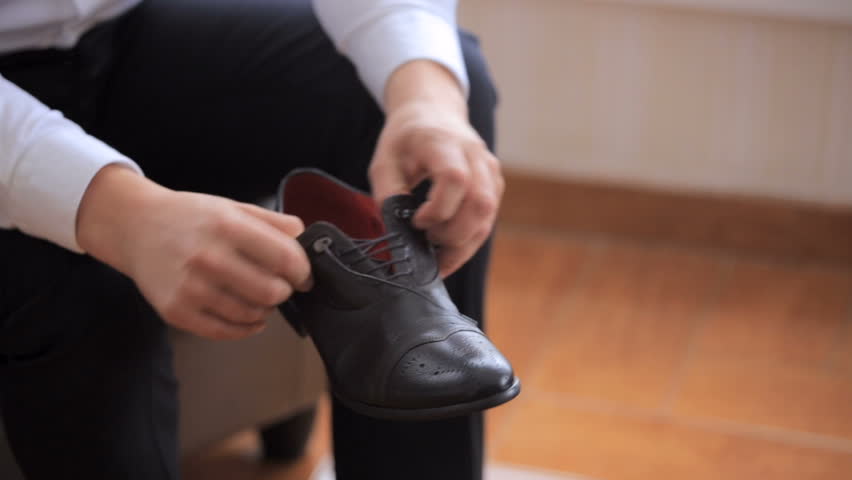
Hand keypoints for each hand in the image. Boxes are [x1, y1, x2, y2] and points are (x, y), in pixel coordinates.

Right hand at [77, 165, 311, 339]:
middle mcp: (208, 257)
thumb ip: (274, 223)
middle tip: (279, 285)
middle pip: (272, 291)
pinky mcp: (177, 312)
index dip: (303, 271)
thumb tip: (307, 239)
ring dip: (264, 309)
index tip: (303, 275)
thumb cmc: (189, 218)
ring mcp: (190, 288)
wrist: (135, 227)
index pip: (285, 258)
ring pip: (252, 314)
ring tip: (257, 295)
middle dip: (284, 291)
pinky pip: (226, 331)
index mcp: (228, 226)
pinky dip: (246, 327)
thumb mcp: (233, 207)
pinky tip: (249, 316)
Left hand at [370, 61, 503, 276]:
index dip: (438, 210)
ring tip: (435, 251)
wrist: (433, 113)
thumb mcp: (384, 162)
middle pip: (480, 203)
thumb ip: (388, 195)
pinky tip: (447, 246)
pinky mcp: (494, 185)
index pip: (455, 179)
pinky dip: (469, 240)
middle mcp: (474, 154)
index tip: (416, 221)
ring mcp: (489, 170)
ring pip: (488, 216)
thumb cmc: (406, 140)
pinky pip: (488, 220)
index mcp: (443, 143)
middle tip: (426, 241)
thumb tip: (400, 233)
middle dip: (452, 235)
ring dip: (462, 243)